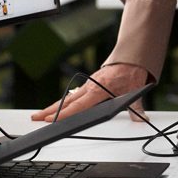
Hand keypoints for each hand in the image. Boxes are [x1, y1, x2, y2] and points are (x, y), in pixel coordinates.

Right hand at [31, 62, 149, 121]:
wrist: (132, 58)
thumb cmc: (132, 73)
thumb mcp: (136, 90)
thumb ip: (137, 108)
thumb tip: (142, 119)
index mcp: (100, 89)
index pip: (79, 104)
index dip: (65, 113)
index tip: (52, 119)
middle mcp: (91, 87)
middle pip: (67, 101)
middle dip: (50, 110)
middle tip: (35, 118)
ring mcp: (88, 85)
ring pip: (68, 98)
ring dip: (53, 107)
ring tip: (39, 115)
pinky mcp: (89, 85)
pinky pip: (73, 95)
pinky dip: (63, 102)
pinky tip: (56, 108)